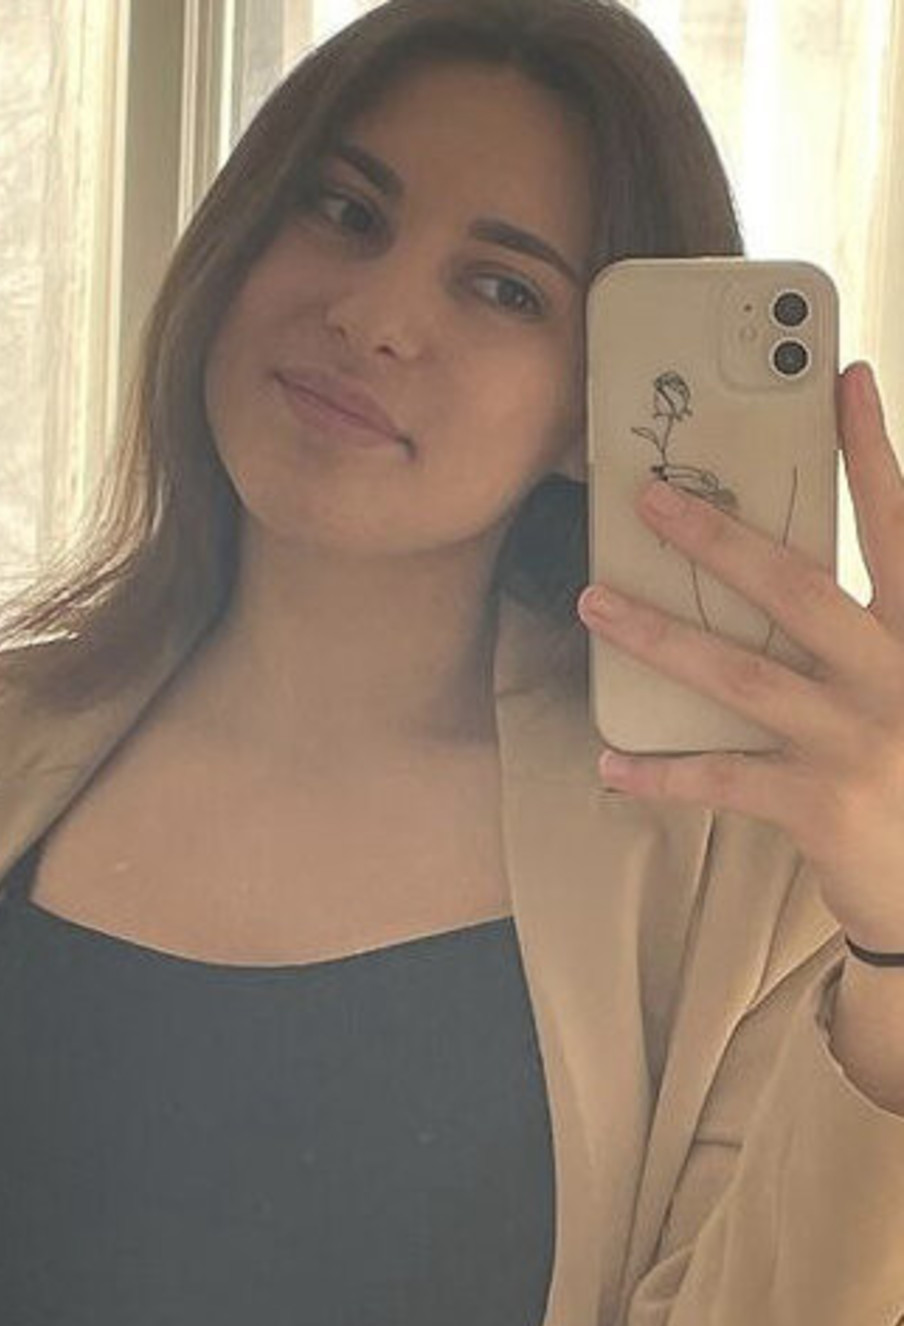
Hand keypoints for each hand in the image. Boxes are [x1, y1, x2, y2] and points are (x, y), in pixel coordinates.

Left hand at [576, 360, 903, 953]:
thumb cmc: (902, 767)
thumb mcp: (899, 682)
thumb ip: (859, 629)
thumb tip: (769, 570)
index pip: (896, 527)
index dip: (871, 453)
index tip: (843, 380)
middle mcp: (891, 674)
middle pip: (798, 588)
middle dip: (717, 536)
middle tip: (647, 497)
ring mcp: (855, 738)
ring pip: (742, 675)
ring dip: (660, 635)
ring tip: (595, 603)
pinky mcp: (819, 802)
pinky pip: (721, 777)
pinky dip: (660, 773)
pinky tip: (609, 763)